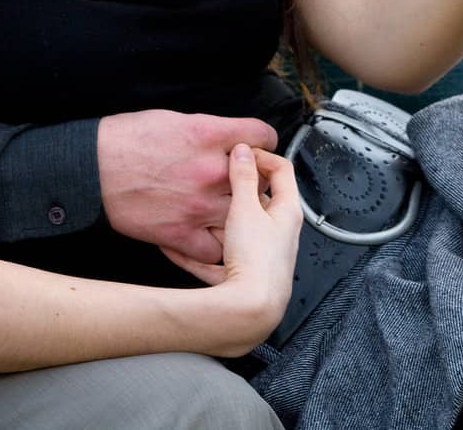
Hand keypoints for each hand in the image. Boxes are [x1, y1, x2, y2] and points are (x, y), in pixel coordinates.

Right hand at [96, 111, 277, 263]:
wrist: (90, 169)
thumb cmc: (125, 140)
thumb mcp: (174, 119)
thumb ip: (210, 131)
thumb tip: (232, 140)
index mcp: (210, 135)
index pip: (263, 136)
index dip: (262, 142)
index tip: (257, 149)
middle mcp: (210, 170)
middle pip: (259, 179)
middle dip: (254, 180)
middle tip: (243, 182)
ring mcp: (198, 205)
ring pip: (243, 216)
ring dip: (241, 215)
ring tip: (231, 212)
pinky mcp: (180, 234)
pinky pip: (214, 250)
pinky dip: (215, 246)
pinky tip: (210, 236)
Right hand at [162, 145, 302, 353]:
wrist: (251, 310)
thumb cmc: (256, 260)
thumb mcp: (246, 209)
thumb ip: (243, 178)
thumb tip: (244, 152)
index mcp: (287, 211)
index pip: (282, 170)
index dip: (261, 155)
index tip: (239, 152)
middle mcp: (278, 233)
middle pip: (256, 202)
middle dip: (232, 191)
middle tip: (212, 180)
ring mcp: (259, 255)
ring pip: (235, 230)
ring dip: (213, 223)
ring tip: (191, 213)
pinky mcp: (241, 275)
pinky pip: (218, 258)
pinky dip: (200, 251)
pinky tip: (176, 249)